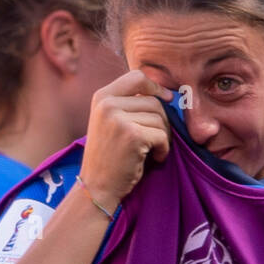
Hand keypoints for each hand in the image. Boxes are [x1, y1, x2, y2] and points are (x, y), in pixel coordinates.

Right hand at [79, 70, 173, 209]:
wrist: (97, 186)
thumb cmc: (109, 156)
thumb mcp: (110, 121)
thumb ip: (128, 104)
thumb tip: (164, 92)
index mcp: (102, 96)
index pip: (137, 77)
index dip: (155, 87)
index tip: (167, 98)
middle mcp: (108, 104)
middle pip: (153, 101)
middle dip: (162, 121)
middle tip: (157, 140)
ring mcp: (118, 118)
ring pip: (160, 119)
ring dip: (163, 137)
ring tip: (153, 151)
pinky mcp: (132, 135)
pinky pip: (162, 135)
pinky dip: (164, 149)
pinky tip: (155, 158)